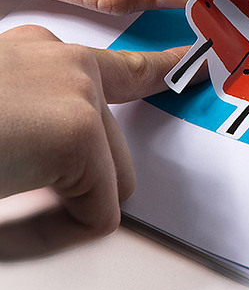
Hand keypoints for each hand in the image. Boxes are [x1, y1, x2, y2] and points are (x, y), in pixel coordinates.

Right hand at [0, 24, 185, 258]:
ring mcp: (76, 91)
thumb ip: (30, 122)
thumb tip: (43, 151)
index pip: (118, 65)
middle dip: (80, 184)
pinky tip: (7, 217)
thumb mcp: (0, 114)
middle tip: (19, 187)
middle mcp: (64, 61)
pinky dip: (55, 235)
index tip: (188, 67)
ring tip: (2, 201)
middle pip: (115, 145)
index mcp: (37, 54)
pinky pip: (99, 213)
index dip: (159, 71)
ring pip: (112, 180)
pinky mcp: (79, 131)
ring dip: (65, 209)